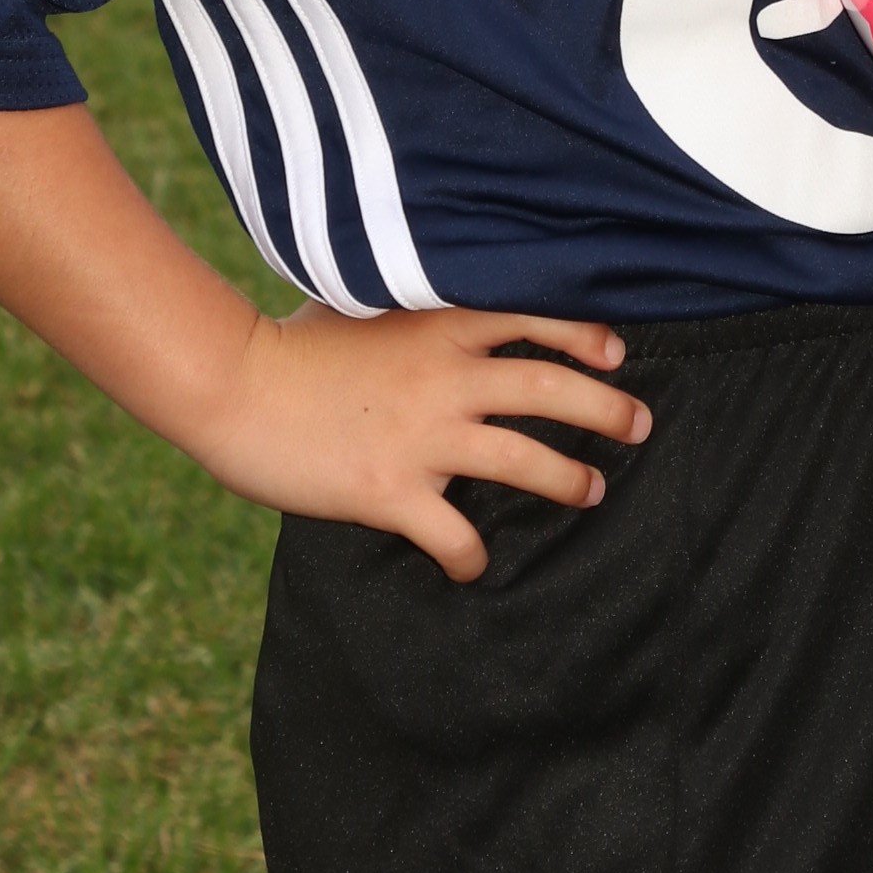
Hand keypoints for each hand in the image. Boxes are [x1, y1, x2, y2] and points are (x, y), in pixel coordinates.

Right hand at [192, 300, 650, 583]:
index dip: (584, 335)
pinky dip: (471, 558)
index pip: (534, 318)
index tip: (615, 352)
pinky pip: (454, 535)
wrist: (233, 387)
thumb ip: (412, 312)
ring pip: (525, 459)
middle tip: (639, 425)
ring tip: (592, 491)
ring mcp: (422, 435)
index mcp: (437, 324)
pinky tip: (472, 567)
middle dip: (606, 409)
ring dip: (570, 479)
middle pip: (549, 386)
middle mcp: (443, 376)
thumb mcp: (363, 305)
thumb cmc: (290, 346)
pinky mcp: (392, 490)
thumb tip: (441, 312)